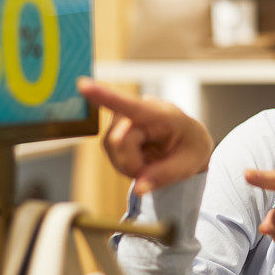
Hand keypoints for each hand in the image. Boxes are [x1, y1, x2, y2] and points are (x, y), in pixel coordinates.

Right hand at [77, 77, 213, 195]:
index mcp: (162, 114)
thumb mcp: (189, 165)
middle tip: (154, 170)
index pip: (132, 105)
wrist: (188, 142)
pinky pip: (110, 152)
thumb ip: (164, 176)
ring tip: (150, 161)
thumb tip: (139, 188)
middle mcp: (139, 110)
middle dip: (132, 164)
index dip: (106, 96)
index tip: (83, 86)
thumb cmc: (191, 148)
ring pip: (111, 148)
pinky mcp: (114, 129)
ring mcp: (123, 119)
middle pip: (118, 141)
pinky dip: (124, 163)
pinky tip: (140, 158)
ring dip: (128, 164)